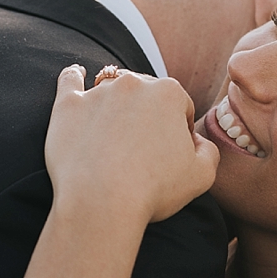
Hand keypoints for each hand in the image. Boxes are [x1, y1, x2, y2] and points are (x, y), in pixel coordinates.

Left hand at [45, 65, 219, 227]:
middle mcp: (134, 84)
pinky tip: (76, 73)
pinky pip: (70, 81)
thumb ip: (208, 150)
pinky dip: (73, 77)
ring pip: (111, 90)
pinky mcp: (68, 105)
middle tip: (143, 151)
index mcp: (170, 93)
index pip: (180, 107)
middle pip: (147, 94)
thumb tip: (196, 141)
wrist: (101, 203)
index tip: (170, 156)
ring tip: (113, 133)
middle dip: (148, 116)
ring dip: (116, 105)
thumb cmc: (154, 190)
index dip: (179, 132)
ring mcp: (97, 92)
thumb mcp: (203, 175)